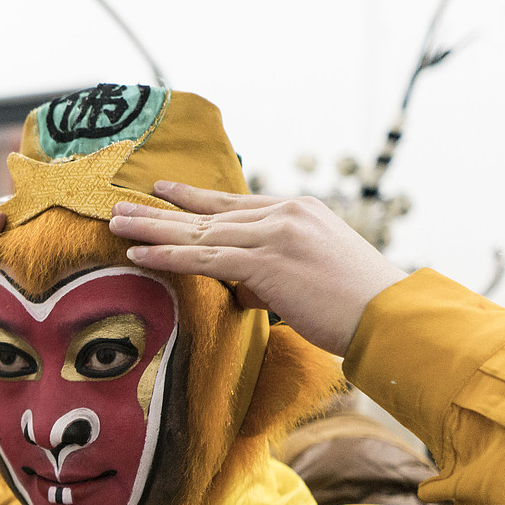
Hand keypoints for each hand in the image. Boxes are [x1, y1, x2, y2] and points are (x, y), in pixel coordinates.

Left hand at [107, 182, 407, 356]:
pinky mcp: (266, 262)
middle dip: (161, 211)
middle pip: (209, 212)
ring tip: (116, 226)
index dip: (195, 199)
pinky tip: (138, 255)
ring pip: (199, 232)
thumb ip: (275, 274)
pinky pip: (204, 259)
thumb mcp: (314, 275)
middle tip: (122, 206)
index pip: (235, 204)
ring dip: (153, 230)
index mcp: (299, 211)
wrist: (388, 314)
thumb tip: (244, 289)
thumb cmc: (358, 305)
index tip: (164, 191)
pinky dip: (167, 257)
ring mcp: (275, 234)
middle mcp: (284, 213)